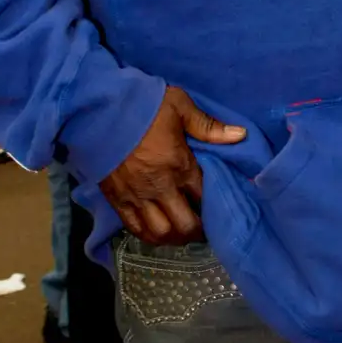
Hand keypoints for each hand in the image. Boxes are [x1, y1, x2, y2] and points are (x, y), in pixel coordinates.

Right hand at [98, 85, 244, 245]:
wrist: (100, 110)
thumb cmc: (144, 105)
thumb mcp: (180, 106)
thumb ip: (208, 126)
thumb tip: (241, 135)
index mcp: (180, 165)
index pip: (203, 197)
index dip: (213, 207)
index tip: (217, 208)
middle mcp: (160, 187)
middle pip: (184, 225)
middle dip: (197, 231)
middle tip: (202, 227)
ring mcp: (136, 197)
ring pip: (160, 233)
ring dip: (174, 238)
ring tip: (181, 232)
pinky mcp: (116, 200)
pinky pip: (134, 229)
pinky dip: (148, 236)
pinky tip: (156, 231)